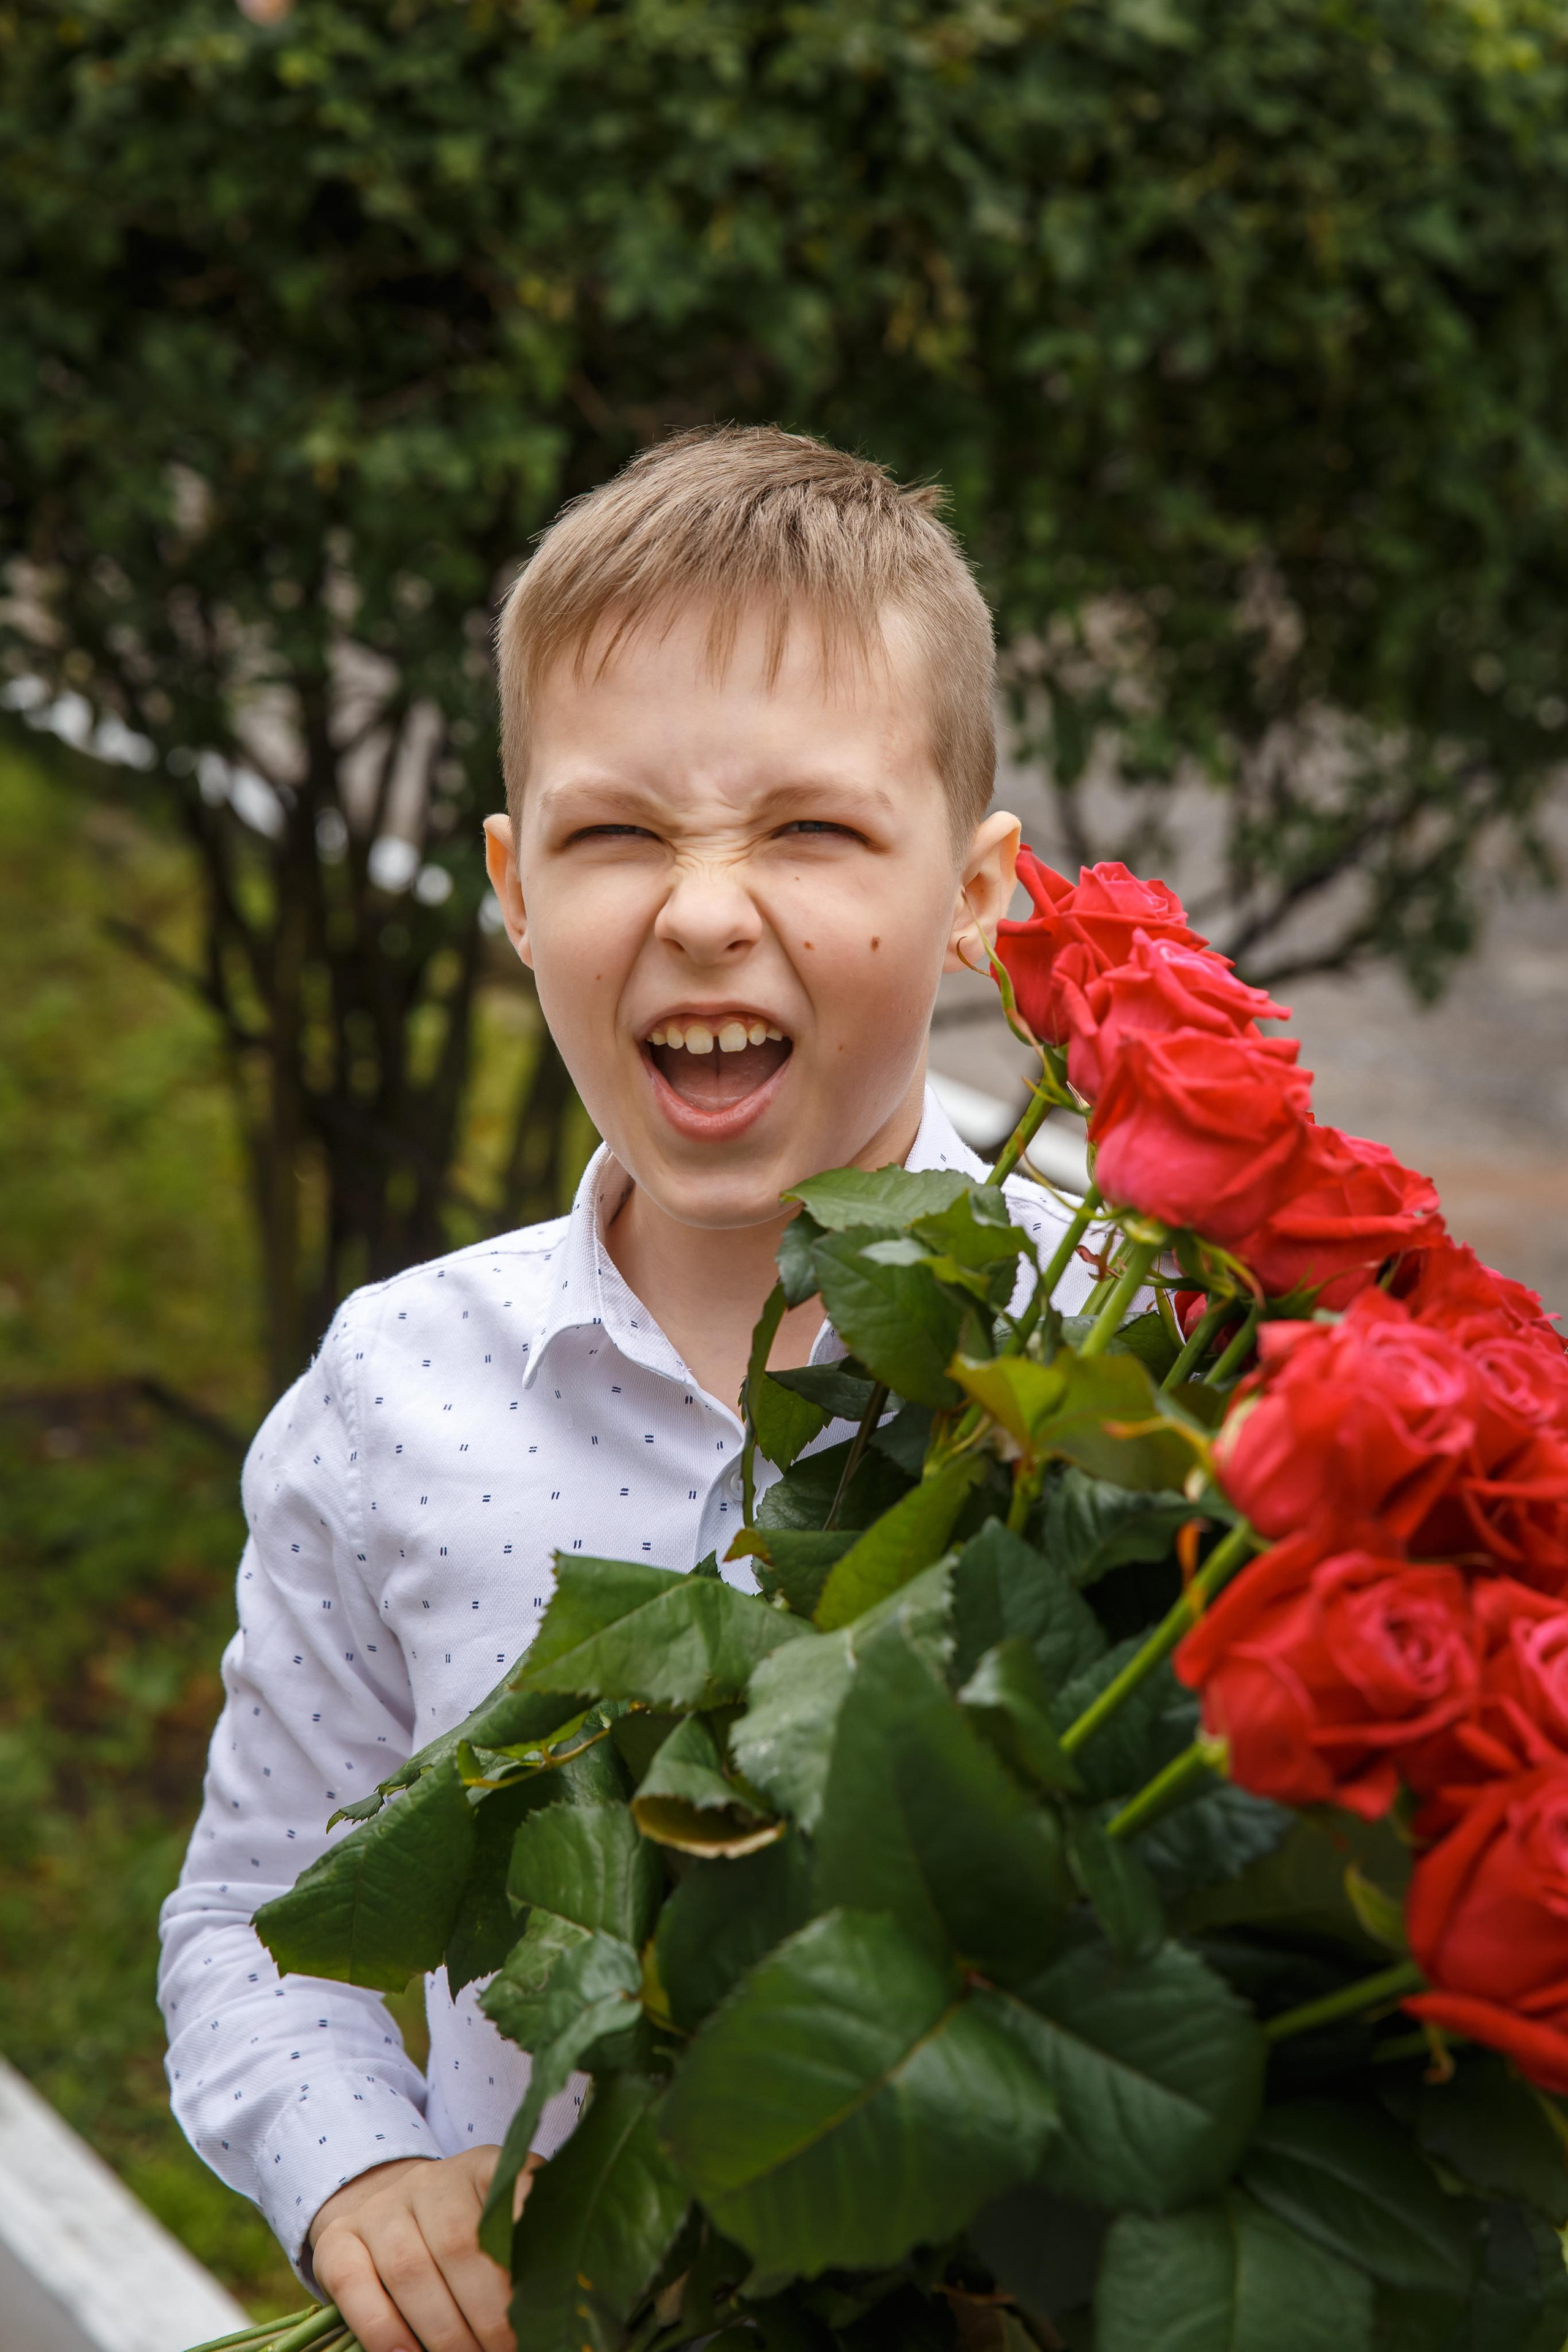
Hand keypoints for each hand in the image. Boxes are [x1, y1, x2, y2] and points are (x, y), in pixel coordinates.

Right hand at [308, 2145, 541, 2351]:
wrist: (391, 2224)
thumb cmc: (466, 2244)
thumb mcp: (502, 2236)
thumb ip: (525, 2255)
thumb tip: (551, 2307)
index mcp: (485, 2168)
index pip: (515, 2187)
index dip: (529, 2236)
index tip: (547, 2291)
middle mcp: (431, 2180)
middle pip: (461, 2244)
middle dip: (489, 2314)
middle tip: (508, 2351)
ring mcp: (381, 2207)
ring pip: (409, 2269)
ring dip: (442, 2331)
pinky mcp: (338, 2239)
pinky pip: (353, 2283)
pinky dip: (381, 2328)